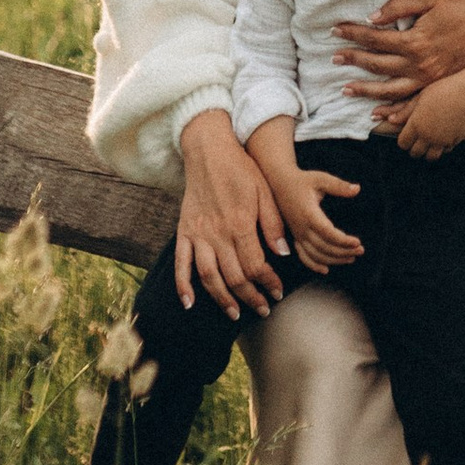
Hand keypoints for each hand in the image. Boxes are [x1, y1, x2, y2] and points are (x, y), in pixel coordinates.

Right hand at [173, 108, 288, 316]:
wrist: (209, 151)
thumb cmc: (241, 169)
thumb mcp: (265, 190)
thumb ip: (273, 223)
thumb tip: (283, 253)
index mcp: (240, 224)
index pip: (256, 265)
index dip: (268, 283)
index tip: (277, 292)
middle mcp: (217, 234)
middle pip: (234, 276)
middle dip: (250, 297)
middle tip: (263, 309)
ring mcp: (198, 234)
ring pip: (209, 277)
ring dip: (222, 299)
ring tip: (235, 313)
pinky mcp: (184, 232)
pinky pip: (181, 263)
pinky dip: (183, 285)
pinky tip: (189, 303)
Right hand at [277, 163, 365, 270]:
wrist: (280, 183)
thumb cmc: (302, 180)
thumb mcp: (321, 178)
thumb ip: (338, 185)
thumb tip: (357, 189)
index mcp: (309, 214)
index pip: (328, 233)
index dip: (343, 241)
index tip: (358, 242)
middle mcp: (302, 228)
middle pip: (324, 247)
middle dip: (344, 252)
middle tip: (361, 250)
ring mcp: (297, 234)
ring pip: (315, 255)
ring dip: (334, 260)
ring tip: (351, 258)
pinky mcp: (295, 237)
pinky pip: (303, 256)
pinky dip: (314, 265)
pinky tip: (326, 269)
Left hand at [334, 0, 464, 106]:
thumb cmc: (462, 5)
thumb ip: (399, 7)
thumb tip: (372, 18)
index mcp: (416, 40)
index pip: (375, 39)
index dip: (353, 34)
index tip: (335, 31)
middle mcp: (420, 64)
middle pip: (379, 66)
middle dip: (354, 61)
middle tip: (333, 60)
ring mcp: (430, 78)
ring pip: (392, 90)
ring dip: (368, 91)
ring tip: (347, 90)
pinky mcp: (439, 83)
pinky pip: (413, 102)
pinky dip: (395, 110)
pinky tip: (381, 113)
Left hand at [392, 72, 464, 160]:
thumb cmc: (443, 90)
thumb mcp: (420, 97)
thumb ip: (404, 111)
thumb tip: (390, 120)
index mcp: (416, 124)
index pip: (403, 143)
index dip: (404, 140)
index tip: (407, 134)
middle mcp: (427, 136)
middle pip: (415, 153)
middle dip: (414, 147)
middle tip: (418, 138)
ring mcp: (441, 140)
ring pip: (430, 157)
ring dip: (428, 151)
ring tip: (430, 141)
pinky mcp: (454, 141)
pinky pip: (445, 151)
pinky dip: (443, 147)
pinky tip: (444, 136)